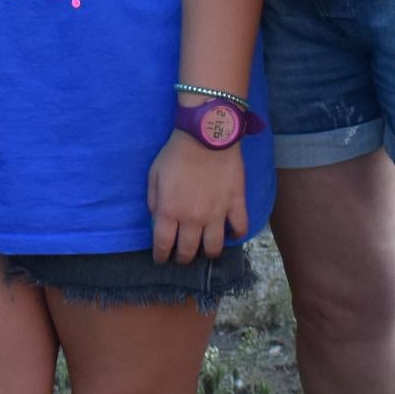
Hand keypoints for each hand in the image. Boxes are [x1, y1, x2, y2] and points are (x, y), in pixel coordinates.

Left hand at [149, 132, 247, 263]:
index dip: (161, 256)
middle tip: (182, 256)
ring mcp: (217, 213)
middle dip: (182, 258)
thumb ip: (154, 202)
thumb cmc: (176, 153)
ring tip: (205, 249)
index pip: (163, 245)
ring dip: (207, 252)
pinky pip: (240, 228)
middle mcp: (193, 218)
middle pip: (188, 251)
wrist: (206, 135)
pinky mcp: (236, 204)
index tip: (161, 258)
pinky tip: (230, 234)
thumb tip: (158, 222)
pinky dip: (236, 235)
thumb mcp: (154, 176)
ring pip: (214, 247)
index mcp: (170, 211)